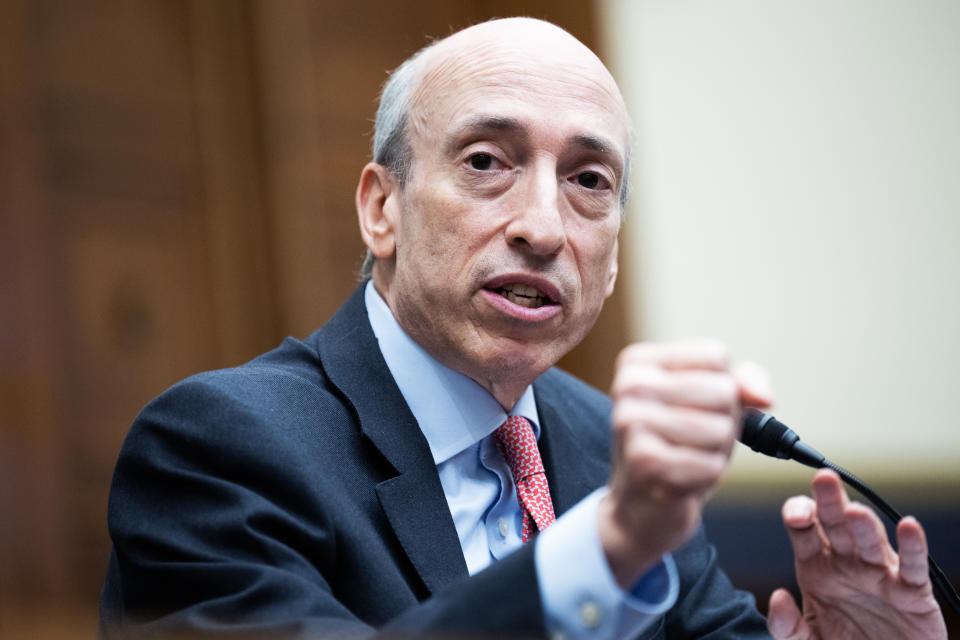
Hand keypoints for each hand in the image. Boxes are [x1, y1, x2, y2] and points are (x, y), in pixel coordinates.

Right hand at [598, 340, 772, 586]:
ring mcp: (631, 422)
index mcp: (638, 362)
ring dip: (716, 452)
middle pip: (722, 391)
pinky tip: (681, 479)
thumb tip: (764, 398)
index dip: (725, 387)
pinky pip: (711, 465)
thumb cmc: (677, 445)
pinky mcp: (643, 462)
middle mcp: (629, 385)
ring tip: (687, 458)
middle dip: (724, 422)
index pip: (715, 356)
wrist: (640, 505)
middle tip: (693, 439)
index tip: (696, 406)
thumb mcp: (708, 404)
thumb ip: (742, 383)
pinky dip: (707, 476)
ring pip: (720, 429)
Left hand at [768, 469, 946, 639]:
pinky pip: (913, 566)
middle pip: (836, 523)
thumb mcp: (806, 638)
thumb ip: (786, 624)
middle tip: (824, 479)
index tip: (796, 517)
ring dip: (864, 523)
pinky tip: (909, 527)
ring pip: (871, 539)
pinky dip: (913, 546)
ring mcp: (878, 573)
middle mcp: (847, 561)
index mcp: (816, 565)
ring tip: (854, 511)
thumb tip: (776, 598)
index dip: (799, 513)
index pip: (804, 527)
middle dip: (830, 501)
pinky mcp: (911, 592)